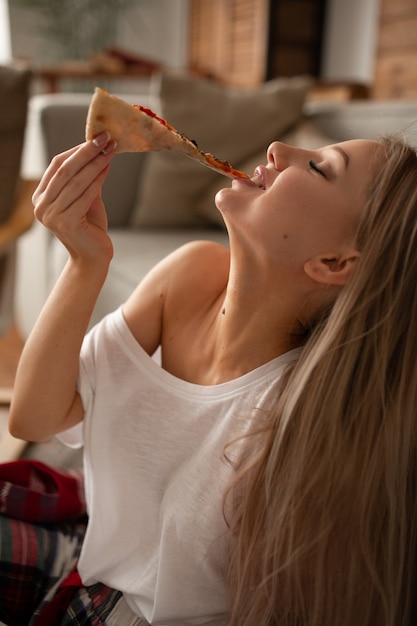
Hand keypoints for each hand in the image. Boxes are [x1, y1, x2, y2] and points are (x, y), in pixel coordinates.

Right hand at [33, 132, 116, 265]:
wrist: (93, 257)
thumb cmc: (90, 227)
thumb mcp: (86, 198)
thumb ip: (86, 179)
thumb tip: (99, 151)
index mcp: (41, 198)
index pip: (56, 165)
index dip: (76, 150)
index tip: (96, 138)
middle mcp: (41, 206)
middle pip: (65, 170)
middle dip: (87, 152)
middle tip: (105, 138)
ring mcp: (51, 215)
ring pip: (76, 181)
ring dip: (96, 163)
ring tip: (111, 151)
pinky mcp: (66, 222)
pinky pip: (85, 195)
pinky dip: (97, 179)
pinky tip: (108, 168)